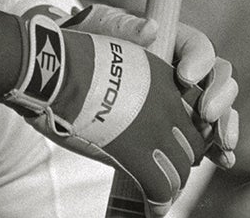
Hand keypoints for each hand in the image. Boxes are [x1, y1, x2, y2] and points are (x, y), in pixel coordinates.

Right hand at [5, 10, 205, 215]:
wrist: (56, 69)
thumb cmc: (75, 58)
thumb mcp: (115, 48)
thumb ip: (136, 64)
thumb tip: (147, 48)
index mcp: (162, 77)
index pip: (192, 114)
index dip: (186, 135)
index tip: (177, 147)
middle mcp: (168, 102)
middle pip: (193, 145)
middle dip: (182, 162)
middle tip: (167, 174)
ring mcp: (156, 128)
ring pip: (181, 170)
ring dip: (170, 185)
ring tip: (158, 194)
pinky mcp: (138, 152)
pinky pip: (161, 188)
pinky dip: (158, 204)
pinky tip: (151, 209)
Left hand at [68, 5, 238, 170]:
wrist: (66, 71)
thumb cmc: (88, 42)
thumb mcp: (101, 28)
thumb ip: (123, 26)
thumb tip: (151, 28)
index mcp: (171, 40)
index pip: (199, 47)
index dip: (200, 61)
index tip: (184, 78)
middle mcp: (184, 69)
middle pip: (218, 78)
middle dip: (220, 97)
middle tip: (207, 116)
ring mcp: (182, 99)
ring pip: (218, 109)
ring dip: (225, 125)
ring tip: (222, 145)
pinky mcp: (176, 126)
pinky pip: (205, 138)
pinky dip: (215, 149)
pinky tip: (221, 161)